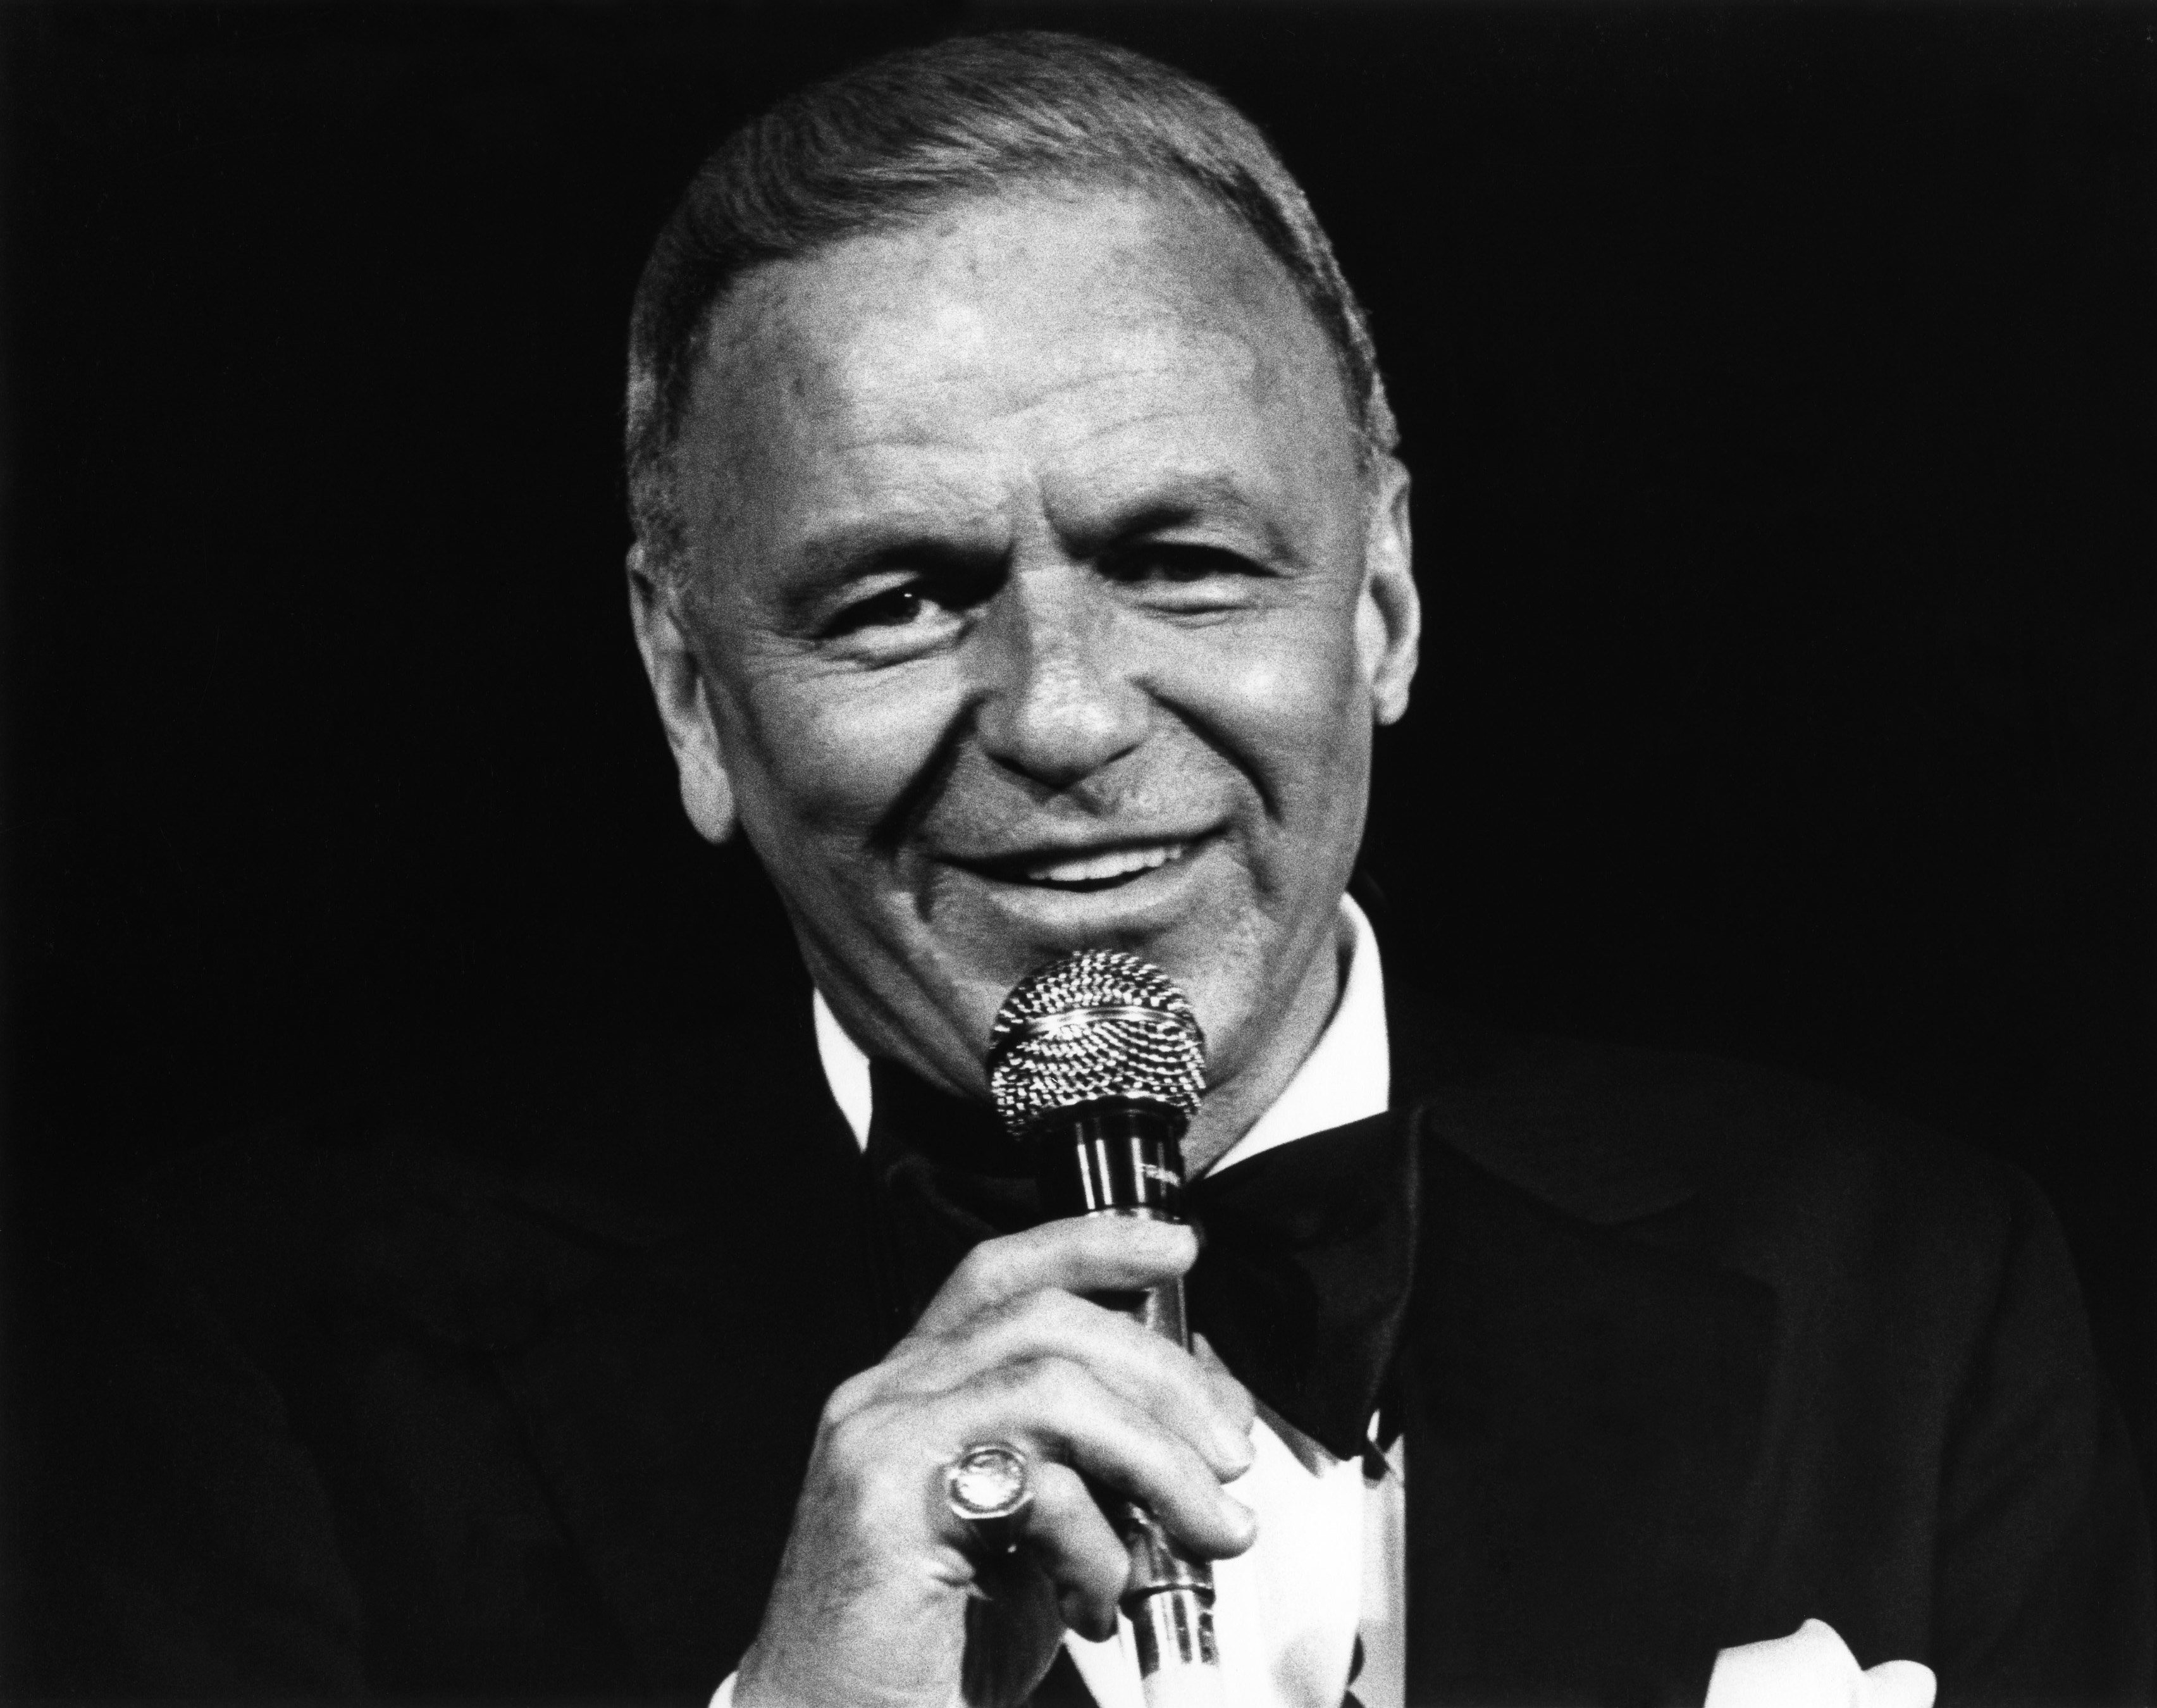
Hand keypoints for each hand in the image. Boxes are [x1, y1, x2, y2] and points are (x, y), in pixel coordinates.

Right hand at [734, 1216, 1257, 1707]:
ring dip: (1157, 1457)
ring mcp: (879, 1443)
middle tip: (1229, 1457)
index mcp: (918, 1391)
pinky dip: (1099, 1544)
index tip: (1176, 1252)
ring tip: (1206, 1530)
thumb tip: (1212, 1414)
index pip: (1002, 1277)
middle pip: (1046, 1319)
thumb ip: (1107, 1464)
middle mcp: (885, 1397)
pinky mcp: (887, 1505)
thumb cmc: (936, 1655)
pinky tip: (1101, 1603)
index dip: (1092, 1244)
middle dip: (1164, 1376)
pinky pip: (1035, 1484)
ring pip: (1050, 1385)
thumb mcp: (1048, 1538)